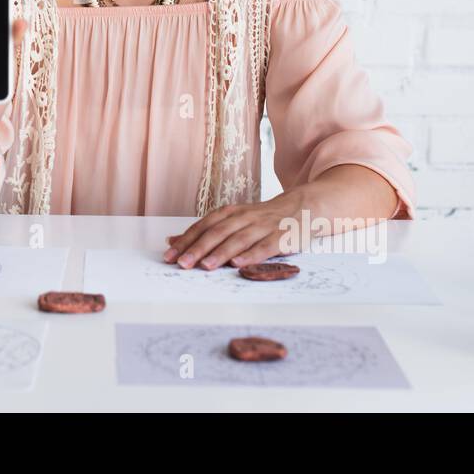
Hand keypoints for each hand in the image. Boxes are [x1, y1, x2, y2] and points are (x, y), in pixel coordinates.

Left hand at [162, 190, 309, 269]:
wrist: (303, 207)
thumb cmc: (263, 219)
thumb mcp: (233, 220)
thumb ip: (205, 231)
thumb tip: (172, 241)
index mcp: (230, 213)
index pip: (203, 226)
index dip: (186, 241)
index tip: (170, 256)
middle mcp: (244, 217)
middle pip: (218, 232)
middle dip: (198, 248)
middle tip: (183, 264)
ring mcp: (263, 226)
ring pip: (239, 239)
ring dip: (221, 253)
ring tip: (206, 266)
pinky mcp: (281, 237)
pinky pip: (265, 246)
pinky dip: (251, 255)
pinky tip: (239, 264)